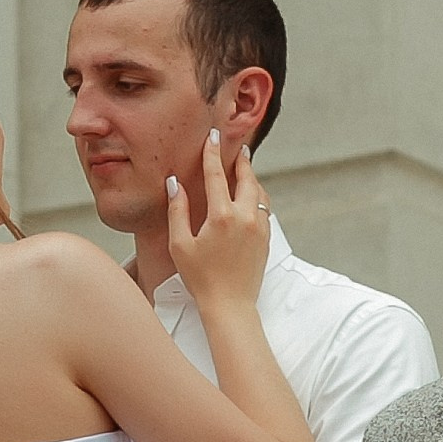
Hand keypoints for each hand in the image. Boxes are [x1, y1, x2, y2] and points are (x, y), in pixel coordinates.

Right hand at [165, 130, 271, 322]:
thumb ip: (178, 211)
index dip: (213, 153)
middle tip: (237, 146)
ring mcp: (260, 227)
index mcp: (221, 216)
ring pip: (259, 192)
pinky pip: (264, 207)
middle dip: (241, 160)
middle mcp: (245, 217)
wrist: (231, 304)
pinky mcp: (267, 237)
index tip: (213, 137)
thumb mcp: (180, 245)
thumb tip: (175, 184)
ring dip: (251, 177)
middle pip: (246, 178)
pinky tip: (250, 195)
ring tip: (244, 168)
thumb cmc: (201, 278)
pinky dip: (257, 195)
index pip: (216, 175)